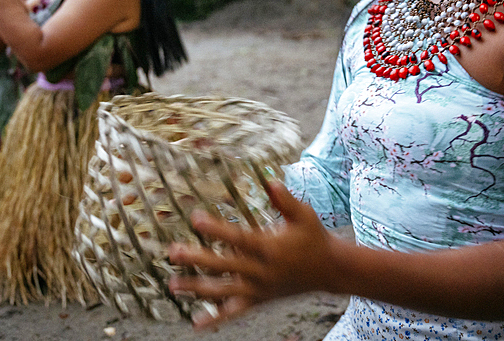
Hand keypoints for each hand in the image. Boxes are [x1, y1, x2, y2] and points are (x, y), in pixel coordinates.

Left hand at [167, 180, 336, 328]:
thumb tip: (270, 180)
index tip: (195, 218)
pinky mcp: (259, 300)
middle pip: (223, 265)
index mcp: (269, 248)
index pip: (237, 237)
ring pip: (223, 291)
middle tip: (173, 253)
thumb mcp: (303, 215)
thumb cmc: (314, 238)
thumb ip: (285, 199)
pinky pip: (235, 311)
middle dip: (196, 259)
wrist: (330, 271)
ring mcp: (258, 289)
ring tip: (173, 285)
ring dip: (197, 288)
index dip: (216, 228)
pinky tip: (195, 323)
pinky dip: (215, 318)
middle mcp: (261, 271)